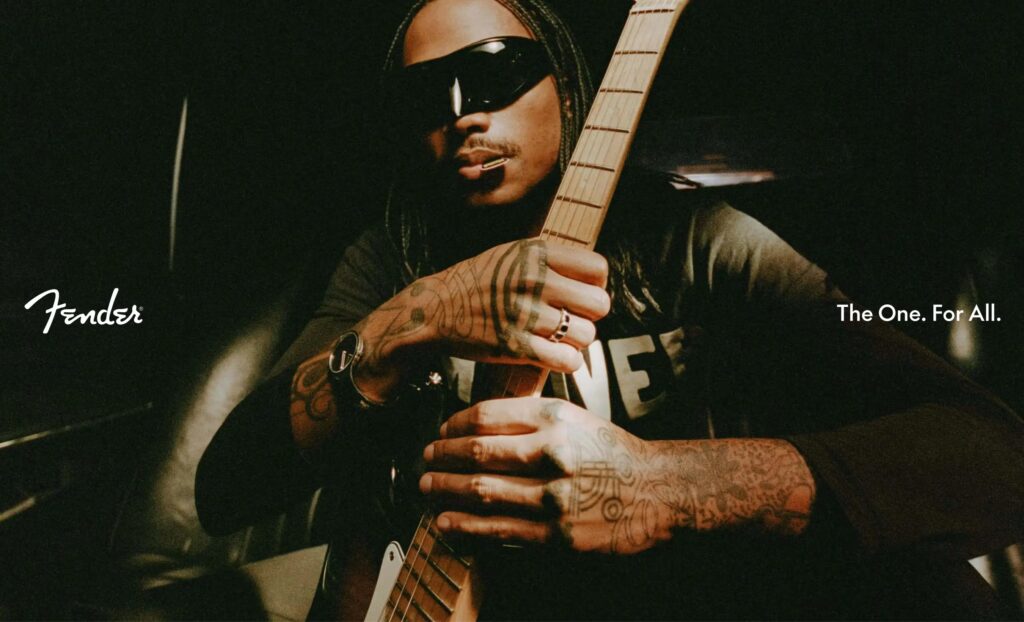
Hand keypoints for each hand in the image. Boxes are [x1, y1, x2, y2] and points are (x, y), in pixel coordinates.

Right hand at [353, 239, 610, 398]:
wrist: (435, 309)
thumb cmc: (480, 282)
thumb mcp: (513, 254)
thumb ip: (552, 259)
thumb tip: (597, 276)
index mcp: (536, 253)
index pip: (598, 268)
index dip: (595, 285)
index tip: (580, 295)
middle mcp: (533, 280)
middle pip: (599, 303)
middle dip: (589, 316)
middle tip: (572, 321)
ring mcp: (525, 314)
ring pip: (586, 335)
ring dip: (576, 342)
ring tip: (558, 339)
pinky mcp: (516, 347)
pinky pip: (566, 360)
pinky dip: (566, 362)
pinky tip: (553, 357)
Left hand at [419, 398, 674, 554]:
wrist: (659, 492)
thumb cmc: (614, 454)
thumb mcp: (576, 420)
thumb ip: (532, 419)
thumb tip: (478, 424)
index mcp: (555, 418)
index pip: (486, 416)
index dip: (453, 425)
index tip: (441, 431)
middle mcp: (552, 453)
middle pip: (476, 452)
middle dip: (441, 457)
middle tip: (425, 458)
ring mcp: (553, 496)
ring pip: (481, 492)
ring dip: (445, 490)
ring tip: (427, 488)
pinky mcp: (556, 534)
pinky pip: (499, 530)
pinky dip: (466, 526)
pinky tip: (447, 522)